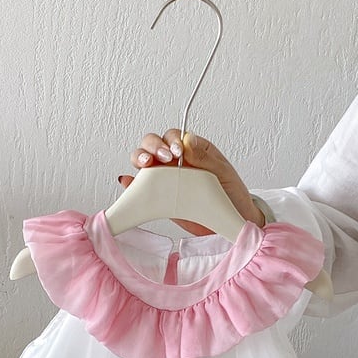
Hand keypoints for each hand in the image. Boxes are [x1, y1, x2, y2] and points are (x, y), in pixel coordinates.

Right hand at [120, 130, 265, 232]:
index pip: (173, 137)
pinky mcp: (158, 197)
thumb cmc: (228, 194)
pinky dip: (131, 184)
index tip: (177, 151)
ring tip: (146, 165)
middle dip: (153, 147)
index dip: (171, 140)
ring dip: (140, 159)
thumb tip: (188, 140)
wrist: (228, 221)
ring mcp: (164, 178)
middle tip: (162, 157)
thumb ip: (204, 156)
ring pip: (143, 162)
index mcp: (190, 150)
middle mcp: (174, 161)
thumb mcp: (221, 171)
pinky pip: (140, 187)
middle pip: (153, 145)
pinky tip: (129, 182)